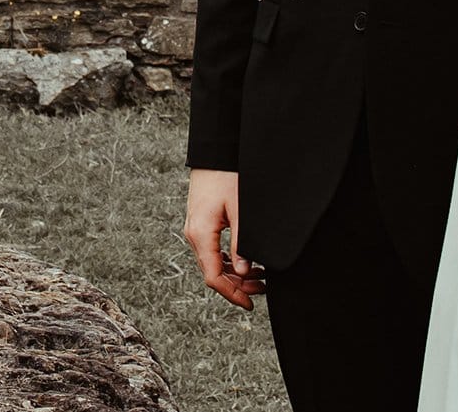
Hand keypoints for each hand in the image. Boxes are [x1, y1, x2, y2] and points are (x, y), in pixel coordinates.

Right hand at [183, 168, 265, 309]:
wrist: (215, 151)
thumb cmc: (227, 176)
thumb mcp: (239, 211)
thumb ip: (241, 244)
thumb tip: (243, 272)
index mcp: (201, 233)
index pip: (213, 276)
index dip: (232, 294)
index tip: (249, 305)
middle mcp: (194, 233)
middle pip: (212, 272)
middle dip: (237, 285)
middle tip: (263, 289)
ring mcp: (195, 227)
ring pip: (212, 262)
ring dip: (234, 273)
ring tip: (260, 276)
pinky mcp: (201, 221)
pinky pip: (211, 250)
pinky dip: (228, 260)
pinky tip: (246, 261)